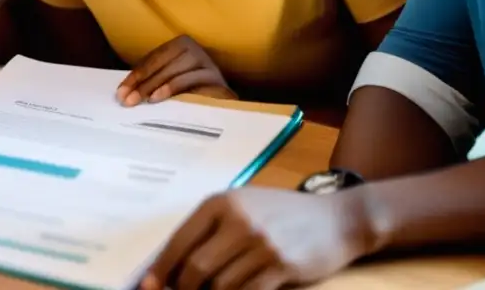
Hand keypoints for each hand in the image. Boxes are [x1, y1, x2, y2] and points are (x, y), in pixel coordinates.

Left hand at [116, 35, 234, 106]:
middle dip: (140, 83)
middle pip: (161, 65)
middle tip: (126, 100)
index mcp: (180, 44)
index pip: (152, 59)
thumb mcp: (168, 80)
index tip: (120, 92)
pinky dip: (170, 89)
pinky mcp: (215, 77)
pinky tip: (157, 99)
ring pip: (173, 72)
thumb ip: (151, 80)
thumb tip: (124, 91)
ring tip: (139, 100)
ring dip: (153, 86)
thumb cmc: (192, 90)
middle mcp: (194, 48)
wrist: (223, 102)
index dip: (135, 75)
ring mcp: (206, 62)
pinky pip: (189, 81)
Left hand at [141, 187, 370, 289]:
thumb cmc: (281, 215)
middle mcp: (237, 219)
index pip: (179, 240)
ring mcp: (261, 243)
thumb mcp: (243, 208)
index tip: (148, 286)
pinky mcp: (281, 265)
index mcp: (220, 202)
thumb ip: (210, 230)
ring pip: (220, 285)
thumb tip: (173, 265)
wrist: (336, 219)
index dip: (161, 268)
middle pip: (196, 268)